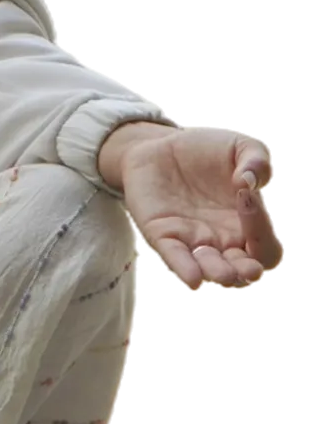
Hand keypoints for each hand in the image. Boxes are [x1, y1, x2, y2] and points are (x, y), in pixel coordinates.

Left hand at [113, 124, 281, 289]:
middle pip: (242, 271)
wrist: (160, 146)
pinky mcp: (162, 234)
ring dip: (217, 273)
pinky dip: (184, 269)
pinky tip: (194, 278)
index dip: (261, 229)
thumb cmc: (206, 152)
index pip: (264, 246)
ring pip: (210, 269)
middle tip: (247, 268)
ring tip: (222, 272)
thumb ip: (257, 160)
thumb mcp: (239, 146)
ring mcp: (192, 240)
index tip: (245, 194)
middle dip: (246, 272)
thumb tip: (249, 182)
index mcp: (247, 226)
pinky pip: (175, 258)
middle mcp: (223, 240)